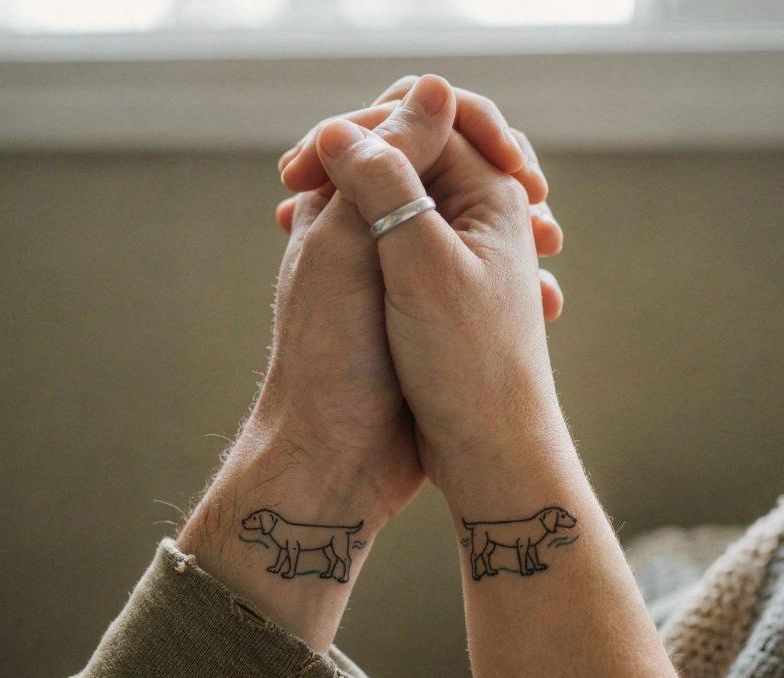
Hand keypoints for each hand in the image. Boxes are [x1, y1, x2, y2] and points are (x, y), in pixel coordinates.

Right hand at [315, 77, 571, 494]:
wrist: (487, 451)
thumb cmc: (463, 365)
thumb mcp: (420, 266)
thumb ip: (387, 186)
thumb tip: (341, 125)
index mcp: (491, 195)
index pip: (421, 120)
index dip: (354, 132)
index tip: (295, 171)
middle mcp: (478, 216)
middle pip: (408, 153)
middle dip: (350, 158)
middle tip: (292, 184)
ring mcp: (456, 253)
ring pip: (395, 196)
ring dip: (347, 196)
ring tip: (294, 215)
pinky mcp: (435, 289)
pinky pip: (392, 238)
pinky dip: (355, 234)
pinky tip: (316, 251)